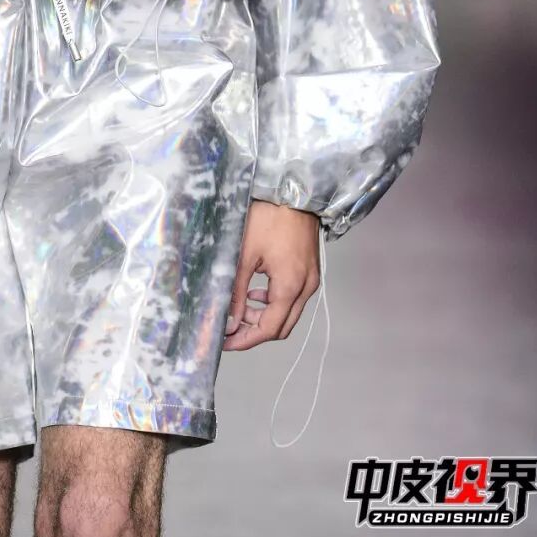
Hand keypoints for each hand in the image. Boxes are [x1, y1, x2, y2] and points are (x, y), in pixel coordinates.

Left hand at [222, 199, 320, 350]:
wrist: (294, 192)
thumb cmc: (268, 218)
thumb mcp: (244, 254)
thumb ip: (235, 290)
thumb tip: (228, 321)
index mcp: (290, 286)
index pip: (269, 329)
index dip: (246, 340)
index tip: (226, 343)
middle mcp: (306, 288)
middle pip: (282, 326)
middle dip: (255, 331)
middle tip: (230, 329)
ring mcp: (311, 280)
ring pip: (288, 313)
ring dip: (264, 316)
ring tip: (240, 307)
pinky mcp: (310, 271)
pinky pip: (293, 298)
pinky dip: (274, 302)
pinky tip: (256, 291)